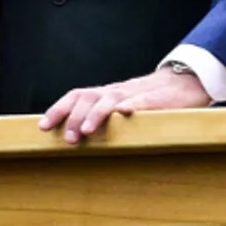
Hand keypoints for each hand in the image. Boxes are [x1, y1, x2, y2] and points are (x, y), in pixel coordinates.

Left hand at [39, 64, 214, 142]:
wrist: (183, 83)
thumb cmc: (146, 101)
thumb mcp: (120, 109)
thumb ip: (101, 120)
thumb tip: (75, 142)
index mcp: (104, 95)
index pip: (75, 97)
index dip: (58, 110)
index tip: (43, 127)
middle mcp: (115, 92)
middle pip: (88, 98)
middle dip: (75, 118)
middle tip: (69, 139)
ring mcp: (135, 94)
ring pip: (110, 100)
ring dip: (97, 114)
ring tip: (88, 131)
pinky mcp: (158, 99)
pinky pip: (143, 101)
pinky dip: (133, 106)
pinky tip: (125, 113)